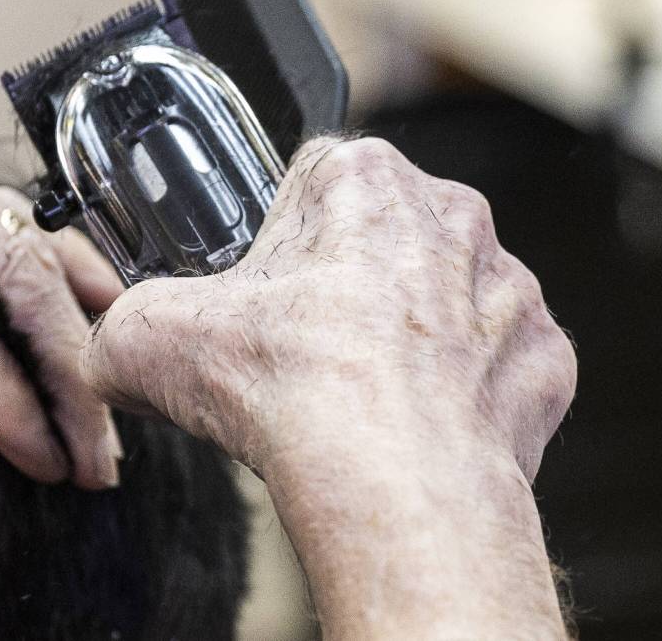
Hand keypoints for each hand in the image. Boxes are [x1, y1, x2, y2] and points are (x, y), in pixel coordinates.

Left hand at [0, 58, 123, 497]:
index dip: (8, 398)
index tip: (45, 455)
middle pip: (25, 276)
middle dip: (72, 368)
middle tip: (100, 444)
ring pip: (29, 238)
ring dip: (74, 316)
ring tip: (112, 382)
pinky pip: (4, 212)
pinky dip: (49, 263)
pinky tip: (79, 292)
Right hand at [82, 136, 576, 636]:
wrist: (391, 484)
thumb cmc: (294, 390)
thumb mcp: (152, 339)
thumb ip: (126, 323)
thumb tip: (120, 345)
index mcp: (363, 179)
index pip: (312, 178)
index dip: (278, 235)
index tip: (264, 285)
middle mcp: (448, 217)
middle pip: (379, 238)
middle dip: (343, 283)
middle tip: (303, 347)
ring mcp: (507, 287)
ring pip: (441, 298)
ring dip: (404, 335)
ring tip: (356, 394)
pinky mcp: (541, 358)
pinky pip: (492, 363)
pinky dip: (458, 391)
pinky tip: (412, 424)